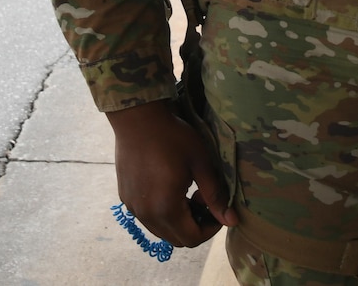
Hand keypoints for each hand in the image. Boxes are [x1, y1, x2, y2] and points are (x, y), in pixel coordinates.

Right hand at [108, 100, 235, 247]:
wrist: (137, 118)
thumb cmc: (172, 137)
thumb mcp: (201, 163)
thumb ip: (215, 195)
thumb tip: (232, 221)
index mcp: (166, 208)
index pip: (192, 239)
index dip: (210, 229)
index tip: (216, 208)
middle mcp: (146, 214)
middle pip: (176, 239)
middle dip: (195, 225)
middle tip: (203, 198)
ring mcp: (133, 207)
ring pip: (161, 230)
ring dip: (178, 220)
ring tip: (187, 192)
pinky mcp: (125, 197)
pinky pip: (147, 217)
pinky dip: (162, 212)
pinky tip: (168, 187)